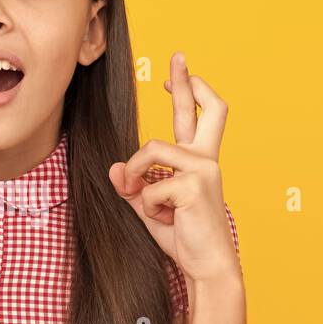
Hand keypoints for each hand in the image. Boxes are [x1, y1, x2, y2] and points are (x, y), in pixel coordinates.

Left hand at [108, 51, 238, 284]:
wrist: (207, 268)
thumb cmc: (184, 239)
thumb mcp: (150, 208)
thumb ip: (134, 186)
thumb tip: (114, 169)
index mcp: (199, 162)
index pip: (199, 119)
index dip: (188, 93)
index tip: (175, 75)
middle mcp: (206, 160)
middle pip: (202, 109)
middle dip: (186, 81)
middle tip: (177, 55)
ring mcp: (204, 169)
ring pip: (151, 149)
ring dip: (138, 176)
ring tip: (148, 202)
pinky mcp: (195, 184)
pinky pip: (151, 185)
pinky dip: (148, 204)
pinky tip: (167, 219)